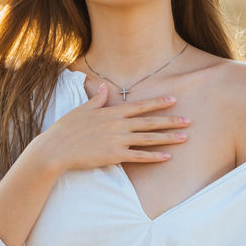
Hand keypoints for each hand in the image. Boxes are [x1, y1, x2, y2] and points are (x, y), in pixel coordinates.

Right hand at [38, 84, 189, 173]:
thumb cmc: (66, 129)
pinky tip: (167, 157)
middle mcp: (118, 124)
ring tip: (184, 137)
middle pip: (149, 122)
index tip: (174, 100)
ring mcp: (117, 140)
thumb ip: (97, 99)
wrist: (56, 149)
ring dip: (168, 138)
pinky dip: (154, 157)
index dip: (158, 103)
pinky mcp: (114, 156)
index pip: (140, 106)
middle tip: (189, 120)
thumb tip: (103, 88)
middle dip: (171, 121)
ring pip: (148, 138)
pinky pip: (139, 156)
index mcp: (111, 112)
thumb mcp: (81, 109)